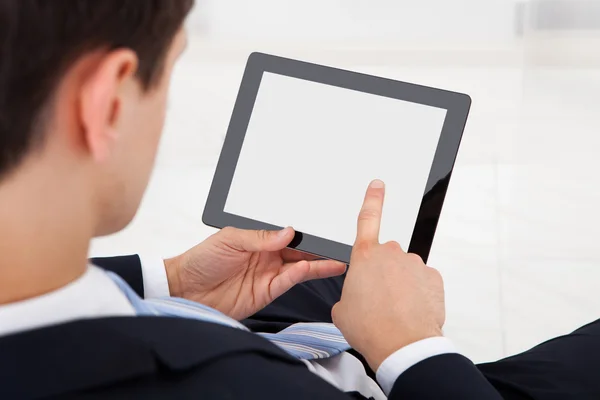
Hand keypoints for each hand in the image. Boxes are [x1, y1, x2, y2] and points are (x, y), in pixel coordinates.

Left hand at [165, 227, 346, 320]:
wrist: (186, 290)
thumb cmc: (202, 260)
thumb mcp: (230, 239)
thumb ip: (260, 237)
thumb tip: (288, 231)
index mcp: (258, 239)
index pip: (287, 234)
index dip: (305, 231)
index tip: (323, 227)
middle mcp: (267, 256)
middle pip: (299, 250)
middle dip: (319, 246)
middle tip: (338, 242)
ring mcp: (269, 273)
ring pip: (300, 266)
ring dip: (319, 262)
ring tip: (338, 258)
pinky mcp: (267, 291)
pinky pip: (289, 281)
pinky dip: (302, 274)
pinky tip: (313, 267)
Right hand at [332, 180, 445, 370]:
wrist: (401, 344)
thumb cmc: (370, 327)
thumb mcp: (342, 310)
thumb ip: (348, 294)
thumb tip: (356, 298)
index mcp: (364, 256)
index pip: (367, 218)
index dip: (373, 199)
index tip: (378, 185)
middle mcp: (391, 253)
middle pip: (386, 256)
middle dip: (383, 272)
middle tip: (379, 299)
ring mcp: (414, 263)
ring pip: (405, 271)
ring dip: (401, 285)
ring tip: (395, 309)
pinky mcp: (433, 277)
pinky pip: (422, 282)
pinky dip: (417, 294)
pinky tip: (411, 310)